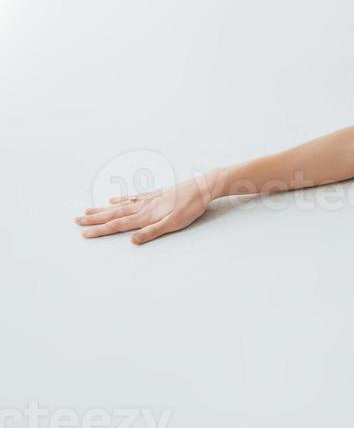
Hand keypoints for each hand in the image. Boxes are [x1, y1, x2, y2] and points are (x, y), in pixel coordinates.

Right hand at [75, 175, 214, 245]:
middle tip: (76, 220)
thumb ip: (153, 232)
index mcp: (145, 215)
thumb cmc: (191, 207)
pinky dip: (120, 199)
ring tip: (87, 211)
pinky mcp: (155, 194)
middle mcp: (143, 206)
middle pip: (114, 214)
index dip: (100, 230)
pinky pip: (132, 197)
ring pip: (119, 206)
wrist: (204, 186)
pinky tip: (112, 199)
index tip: (83, 233)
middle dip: (94, 219)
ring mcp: (148, 199)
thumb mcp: (175, 223)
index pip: (118, 225)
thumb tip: (131, 241)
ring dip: (102, 209)